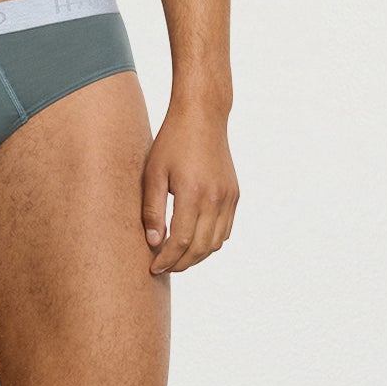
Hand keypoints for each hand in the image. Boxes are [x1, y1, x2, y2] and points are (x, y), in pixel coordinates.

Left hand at [141, 100, 238, 274]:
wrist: (202, 117)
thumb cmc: (172, 141)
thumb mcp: (154, 173)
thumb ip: (153, 210)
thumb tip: (153, 243)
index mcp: (193, 193)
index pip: (181, 242)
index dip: (166, 259)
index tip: (153, 267)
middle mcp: (215, 199)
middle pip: (200, 248)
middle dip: (181, 264)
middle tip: (163, 268)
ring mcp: (228, 197)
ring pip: (216, 243)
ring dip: (197, 256)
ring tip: (176, 258)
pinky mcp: (234, 194)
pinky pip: (225, 230)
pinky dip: (210, 242)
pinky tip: (194, 242)